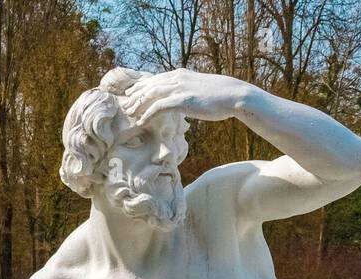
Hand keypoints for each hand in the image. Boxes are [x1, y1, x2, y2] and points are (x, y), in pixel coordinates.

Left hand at [123, 70, 251, 124]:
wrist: (234, 95)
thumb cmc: (221, 95)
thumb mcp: (201, 89)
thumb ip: (189, 90)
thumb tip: (185, 100)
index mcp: (180, 74)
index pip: (156, 78)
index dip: (142, 85)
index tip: (133, 92)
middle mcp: (177, 78)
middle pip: (149, 85)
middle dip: (136, 93)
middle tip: (126, 102)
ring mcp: (179, 88)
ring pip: (151, 94)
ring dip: (138, 104)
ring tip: (130, 112)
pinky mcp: (182, 100)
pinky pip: (159, 107)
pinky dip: (148, 113)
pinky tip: (141, 120)